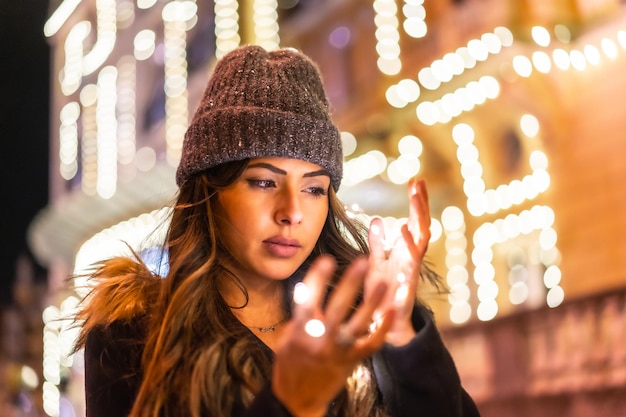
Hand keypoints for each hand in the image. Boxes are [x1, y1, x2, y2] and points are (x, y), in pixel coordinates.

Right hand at [272, 256, 393, 416]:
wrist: (297, 400)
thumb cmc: (290, 364)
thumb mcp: (286, 338)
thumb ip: (298, 315)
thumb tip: (304, 288)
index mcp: (300, 331)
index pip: (308, 299)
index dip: (317, 278)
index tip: (327, 259)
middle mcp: (319, 340)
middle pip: (337, 308)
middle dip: (350, 283)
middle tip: (361, 262)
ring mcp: (337, 351)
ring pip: (358, 324)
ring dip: (372, 302)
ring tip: (383, 282)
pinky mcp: (351, 361)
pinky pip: (371, 344)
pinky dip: (382, 328)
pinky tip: (390, 311)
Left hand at [367, 178, 430, 345]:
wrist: (384, 323)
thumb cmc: (382, 292)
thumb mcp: (376, 262)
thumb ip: (378, 243)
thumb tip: (379, 220)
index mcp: (404, 251)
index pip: (414, 220)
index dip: (416, 202)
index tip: (415, 180)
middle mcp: (411, 258)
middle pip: (420, 226)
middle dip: (420, 205)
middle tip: (418, 184)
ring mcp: (410, 272)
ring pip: (419, 244)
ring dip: (417, 223)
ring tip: (413, 202)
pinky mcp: (405, 288)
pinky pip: (409, 266)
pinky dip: (407, 250)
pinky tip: (403, 233)